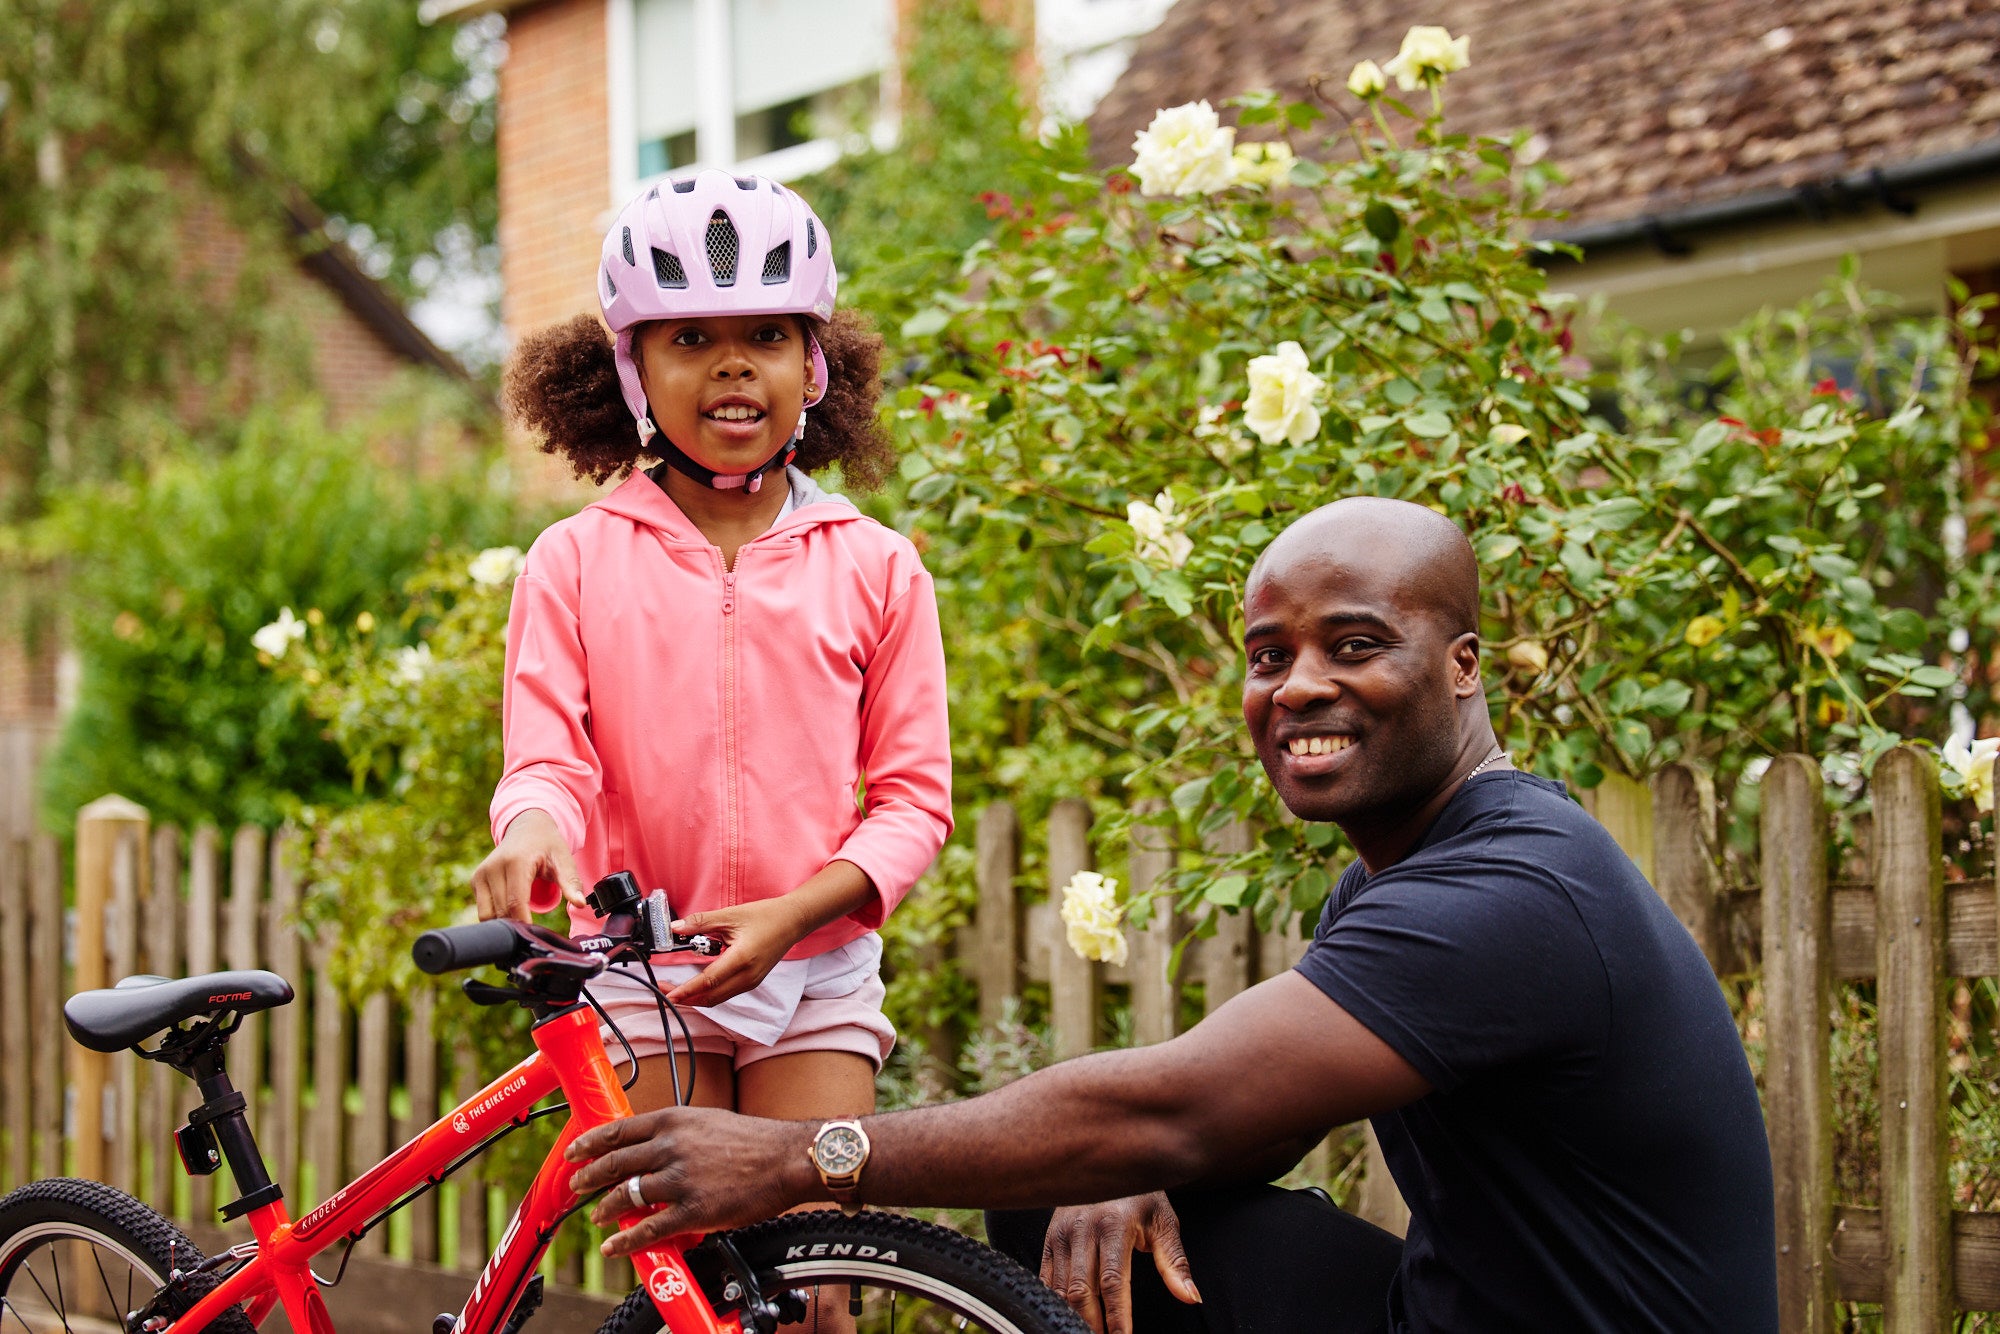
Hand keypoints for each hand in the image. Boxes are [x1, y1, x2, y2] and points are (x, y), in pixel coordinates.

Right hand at [471, 809, 584, 919]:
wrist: (527, 828)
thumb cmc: (547, 845)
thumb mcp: (563, 860)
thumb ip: (571, 883)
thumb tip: (581, 904)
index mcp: (515, 862)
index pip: (516, 902)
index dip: (525, 923)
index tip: (537, 934)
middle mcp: (493, 867)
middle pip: (502, 911)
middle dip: (517, 925)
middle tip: (534, 930)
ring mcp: (481, 874)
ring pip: (488, 914)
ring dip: (504, 922)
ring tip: (523, 921)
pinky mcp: (476, 880)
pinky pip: (483, 909)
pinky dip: (496, 916)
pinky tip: (511, 912)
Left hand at [566, 1106, 817, 1252]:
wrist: (788, 1158)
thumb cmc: (754, 1140)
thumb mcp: (708, 1121)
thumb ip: (677, 1133)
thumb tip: (651, 1146)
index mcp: (675, 1121)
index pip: (619, 1130)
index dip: (590, 1143)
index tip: (573, 1152)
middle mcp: (672, 1147)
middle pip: (615, 1163)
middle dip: (589, 1177)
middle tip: (577, 1185)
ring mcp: (681, 1179)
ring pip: (627, 1196)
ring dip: (606, 1208)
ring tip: (598, 1215)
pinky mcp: (694, 1209)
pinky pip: (650, 1228)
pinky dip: (627, 1239)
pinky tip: (615, 1245)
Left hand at [664, 897, 813, 1006]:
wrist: (793, 921)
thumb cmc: (766, 916)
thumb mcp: (730, 915)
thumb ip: (701, 922)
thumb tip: (676, 927)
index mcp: (741, 959)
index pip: (708, 981)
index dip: (686, 990)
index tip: (668, 994)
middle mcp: (747, 976)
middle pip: (711, 997)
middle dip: (686, 998)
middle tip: (664, 992)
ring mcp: (751, 981)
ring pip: (718, 999)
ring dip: (696, 998)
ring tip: (677, 991)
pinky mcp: (752, 981)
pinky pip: (726, 994)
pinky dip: (709, 994)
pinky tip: (697, 987)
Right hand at [1041, 1192, 1199, 1333]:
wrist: (1111, 1159)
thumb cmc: (1142, 1195)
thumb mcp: (1164, 1224)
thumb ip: (1175, 1263)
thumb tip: (1191, 1298)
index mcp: (1113, 1224)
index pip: (1113, 1281)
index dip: (1118, 1316)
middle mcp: (1083, 1227)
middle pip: (1082, 1289)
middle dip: (1091, 1323)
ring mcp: (1062, 1232)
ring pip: (1060, 1287)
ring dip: (1073, 1315)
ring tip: (1088, 1331)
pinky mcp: (1050, 1237)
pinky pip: (1046, 1277)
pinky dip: (1055, 1300)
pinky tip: (1069, 1314)